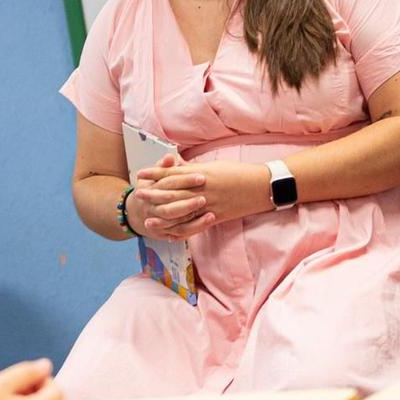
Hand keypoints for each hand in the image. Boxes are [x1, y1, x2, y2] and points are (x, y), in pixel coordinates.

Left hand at [132, 158, 271, 237]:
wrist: (262, 186)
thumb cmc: (238, 173)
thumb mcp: (214, 166)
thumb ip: (192, 168)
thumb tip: (175, 164)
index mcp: (201, 174)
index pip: (172, 174)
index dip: (154, 174)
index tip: (140, 174)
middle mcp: (202, 189)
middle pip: (172, 192)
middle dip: (153, 194)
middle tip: (137, 195)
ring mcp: (208, 204)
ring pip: (181, 212)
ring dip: (163, 216)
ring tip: (148, 219)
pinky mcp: (216, 217)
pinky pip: (195, 226)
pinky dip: (181, 231)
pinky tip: (170, 235)